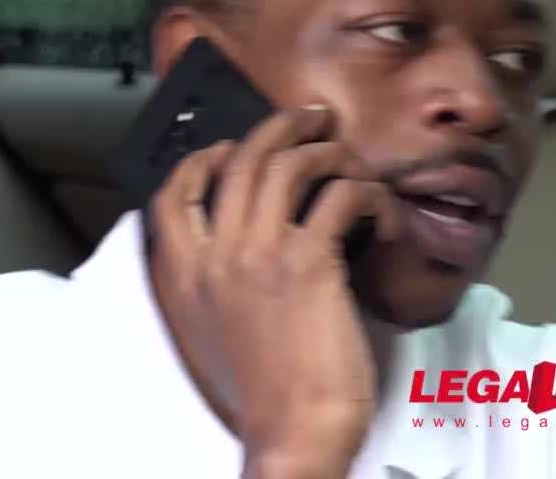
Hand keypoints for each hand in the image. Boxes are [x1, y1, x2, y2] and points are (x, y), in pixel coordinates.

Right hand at [148, 106, 402, 478]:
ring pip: (291, 165)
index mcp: (182, 276)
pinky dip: (369, 196)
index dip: (206, 157)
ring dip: (328, 152)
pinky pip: (341, 197)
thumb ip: (213, 284)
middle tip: (312, 120)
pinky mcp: (309, 262)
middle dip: (281, 128)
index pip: (174, 192)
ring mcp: (259, 254)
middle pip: (241, 160)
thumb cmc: (262, 395)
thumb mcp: (211, 335)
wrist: (292, 434)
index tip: (235, 147)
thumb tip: (244, 241)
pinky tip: (382, 218)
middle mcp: (214, 256)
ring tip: (350, 159)